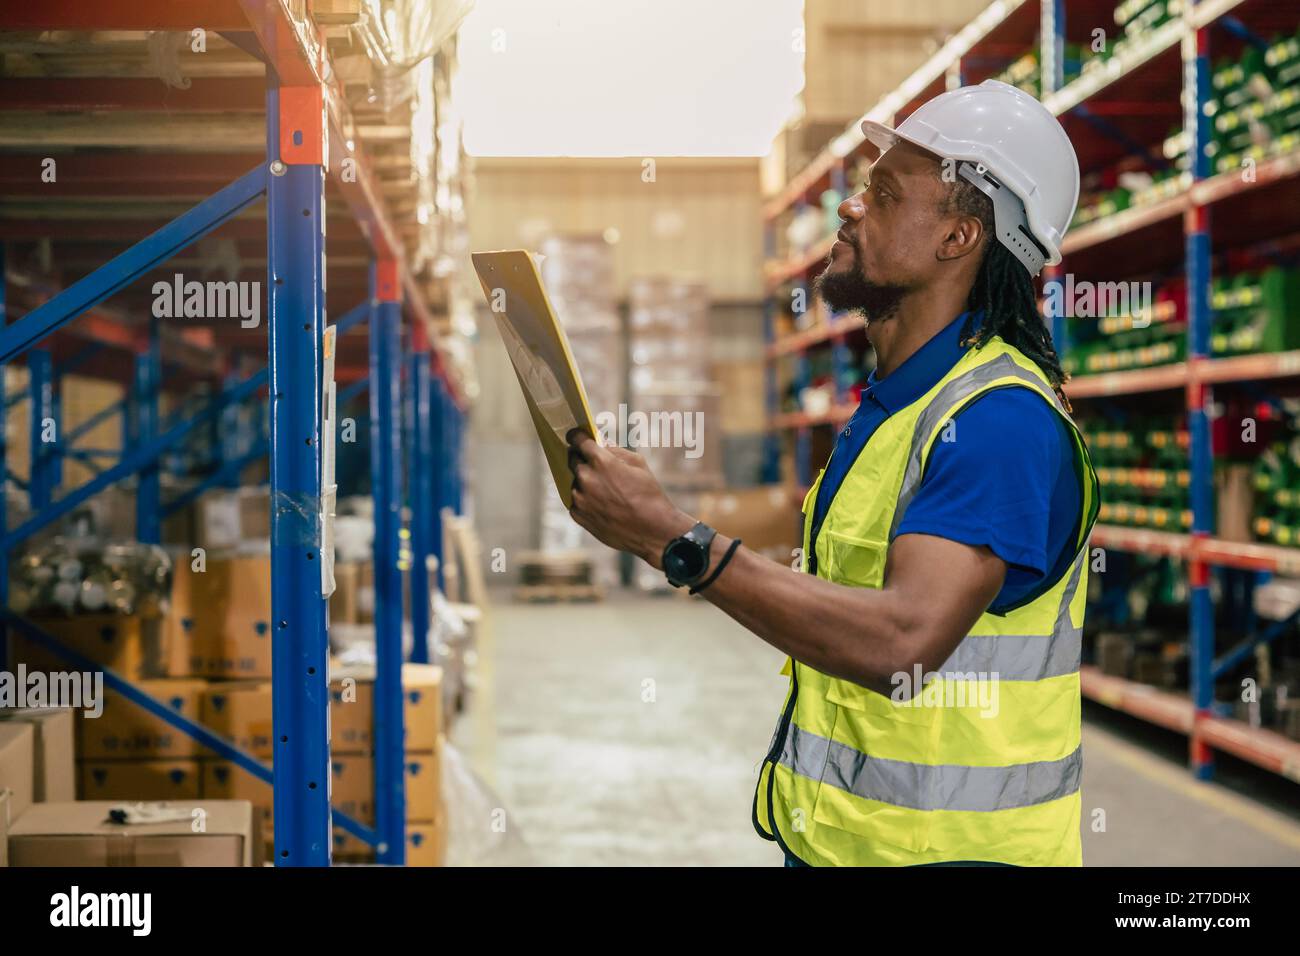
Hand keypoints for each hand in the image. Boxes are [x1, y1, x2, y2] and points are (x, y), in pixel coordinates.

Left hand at [565, 429, 694, 568]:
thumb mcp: (638, 463)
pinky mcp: (579, 516)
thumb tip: (601, 444)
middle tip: (594, 464)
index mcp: (600, 461)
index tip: (576, 437)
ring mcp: (580, 498)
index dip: (577, 436)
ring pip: (574, 482)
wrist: (652, 530)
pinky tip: (602, 504)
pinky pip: (575, 501)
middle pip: (573, 460)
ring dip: (584, 482)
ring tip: (604, 490)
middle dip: (582, 459)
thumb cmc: (649, 494)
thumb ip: (615, 450)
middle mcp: (586, 478)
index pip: (577, 439)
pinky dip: (585, 500)